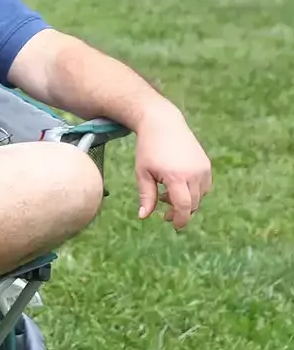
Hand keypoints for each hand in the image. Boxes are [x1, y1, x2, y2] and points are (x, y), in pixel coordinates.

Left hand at [134, 108, 211, 229]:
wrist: (163, 124)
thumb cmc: (148, 149)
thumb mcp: (142, 172)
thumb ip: (146, 195)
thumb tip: (143, 217)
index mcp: (176, 176)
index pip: (183, 205)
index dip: (180, 218)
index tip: (174, 225)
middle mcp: (194, 173)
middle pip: (192, 203)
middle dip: (180, 212)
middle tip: (165, 214)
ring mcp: (203, 168)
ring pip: (200, 196)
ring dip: (186, 201)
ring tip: (166, 195)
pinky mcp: (206, 165)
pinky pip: (204, 186)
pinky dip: (193, 191)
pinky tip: (177, 186)